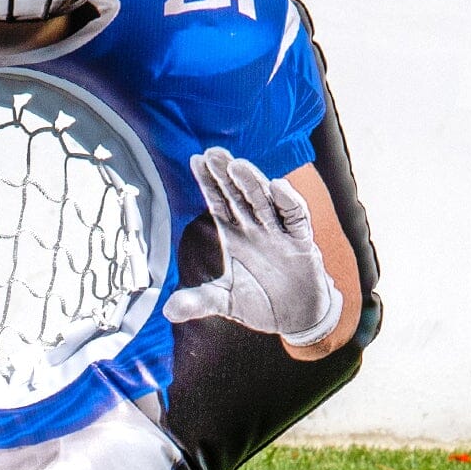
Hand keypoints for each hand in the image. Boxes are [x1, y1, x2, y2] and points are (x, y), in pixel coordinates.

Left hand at [164, 149, 342, 345]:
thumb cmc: (259, 300)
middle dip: (226, 174)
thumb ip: (198, 302)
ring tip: (237, 165)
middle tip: (212, 153)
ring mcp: (278, 232)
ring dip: (252, 182)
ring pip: (264, 201)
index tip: (196, 160)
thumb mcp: (224, 301)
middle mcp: (255, 228)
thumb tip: (169, 311)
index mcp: (234, 235)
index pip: (219, 202)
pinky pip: (295, 218)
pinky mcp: (301, 242)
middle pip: (239, 194)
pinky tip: (277, 186)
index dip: (208, 182)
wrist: (296, 316)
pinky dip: (288, 202)